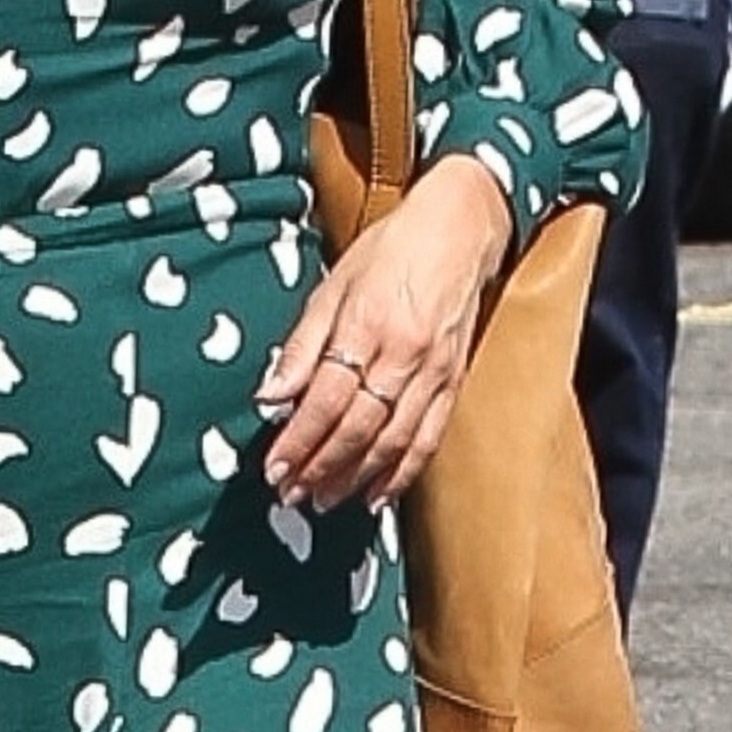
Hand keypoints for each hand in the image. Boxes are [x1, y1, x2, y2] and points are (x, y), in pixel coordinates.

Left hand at [256, 154, 513, 511]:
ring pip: (392, 441)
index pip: (326, 398)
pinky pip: (428, 439)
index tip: (273, 468)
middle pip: (357, 427)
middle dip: (320, 467)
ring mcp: (433, 373)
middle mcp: (403, 356)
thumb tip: (270, 395)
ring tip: (325, 501)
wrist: (460, 231)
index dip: (298, 439)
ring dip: (355, 478)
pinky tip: (377, 495)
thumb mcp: (335, 284)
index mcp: (367, 325)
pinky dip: (402, 472)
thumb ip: (303, 343)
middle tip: (291, 494)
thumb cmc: (390, 250)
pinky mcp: (453, 384)